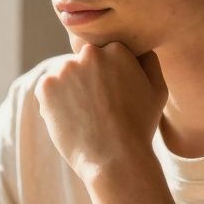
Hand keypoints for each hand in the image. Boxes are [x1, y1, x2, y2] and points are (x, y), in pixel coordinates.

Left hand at [35, 35, 167, 182]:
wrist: (114, 159)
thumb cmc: (139, 127)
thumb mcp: (157, 90)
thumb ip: (147, 60)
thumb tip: (135, 45)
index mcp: (117, 48)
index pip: (103, 55)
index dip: (106, 78)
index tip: (111, 98)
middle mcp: (90, 53)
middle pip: (82, 63)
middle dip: (86, 81)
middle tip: (97, 109)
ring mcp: (65, 69)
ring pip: (64, 76)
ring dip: (69, 91)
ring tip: (85, 116)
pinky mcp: (45, 87)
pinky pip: (47, 90)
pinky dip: (54, 104)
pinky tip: (71, 120)